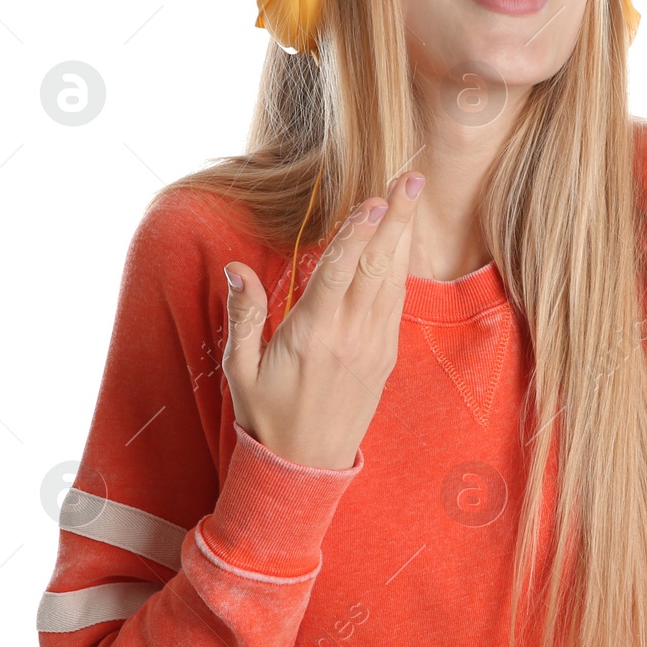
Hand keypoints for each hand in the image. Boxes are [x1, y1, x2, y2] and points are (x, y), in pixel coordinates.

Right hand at [220, 172, 425, 469]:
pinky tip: (402, 241)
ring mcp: (373, 345)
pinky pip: (394, 301)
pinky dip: (400, 266)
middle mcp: (350, 337)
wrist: (305, 468)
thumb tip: (235, 267)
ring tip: (411, 195)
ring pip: (392, 279)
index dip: (357, 234)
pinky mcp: (384, 354)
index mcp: (313, 337)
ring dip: (403, 235)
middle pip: (376, 266)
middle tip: (411, 178)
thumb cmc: (266, 416)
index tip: (374, 200)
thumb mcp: (240, 369)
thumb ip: (243, 315)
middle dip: (395, 219)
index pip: (340, 273)